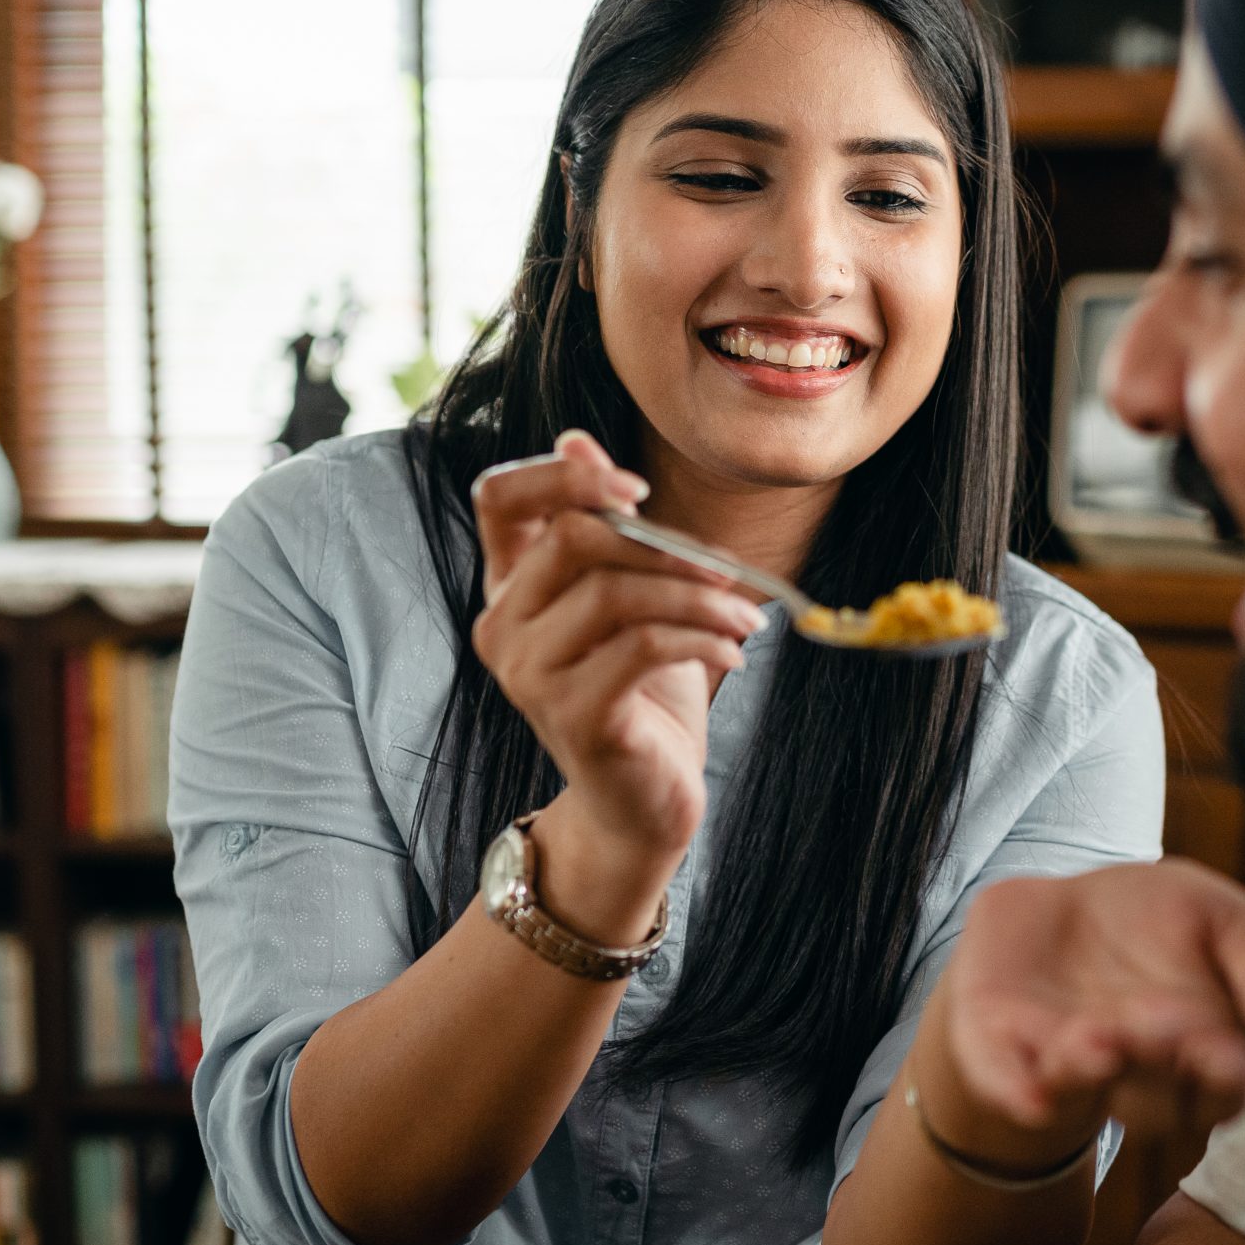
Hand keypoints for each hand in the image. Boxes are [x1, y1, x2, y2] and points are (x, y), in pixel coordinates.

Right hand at [470, 431, 764, 891]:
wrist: (641, 804)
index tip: (637, 488)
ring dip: (701, 595)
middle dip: (666, 544)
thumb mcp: (631, 600)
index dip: (561, 474)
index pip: (497, 497)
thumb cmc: (641, 696)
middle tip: (728, 571)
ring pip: (616, 592)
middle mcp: (503, 626)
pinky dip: (703, 636)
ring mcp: (530, 675)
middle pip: (572, 537)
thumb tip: (579, 440)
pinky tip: (734, 650)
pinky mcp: (573, 715)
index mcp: (510, 587)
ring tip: (746, 617)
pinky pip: (643, 646)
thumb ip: (607, 529)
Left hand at [939, 862, 1244, 1146]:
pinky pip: (1006, 1081)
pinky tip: (1030, 1094)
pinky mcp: (999, 1054)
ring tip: (1096, 1040)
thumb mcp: (1220, 916)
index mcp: (1197, 1056)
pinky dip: (1017, 1089)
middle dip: (1156, 1063)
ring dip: (1088, 1072)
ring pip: (1080, 1089)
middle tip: (1161, 1027)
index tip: (1224, 1050)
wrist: (1050, 917)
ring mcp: (1062, 1068)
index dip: (1219, 1075)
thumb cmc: (1152, 924)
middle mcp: (1132, 1078)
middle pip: (1153, 1098)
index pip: (1219, 1088)